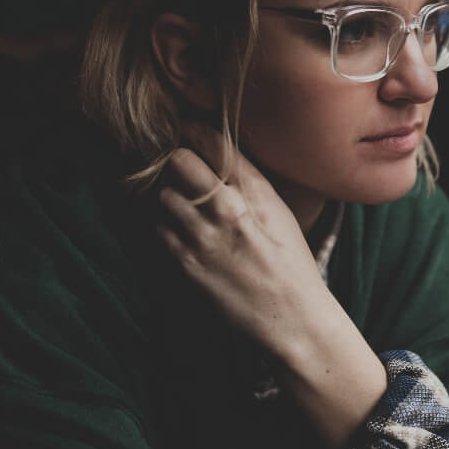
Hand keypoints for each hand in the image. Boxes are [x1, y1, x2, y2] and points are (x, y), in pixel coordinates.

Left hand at [155, 122, 388, 448]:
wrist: (291, 319)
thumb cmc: (290, 260)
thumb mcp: (279, 211)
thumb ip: (248, 177)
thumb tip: (217, 143)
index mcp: (253, 193)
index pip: (211, 142)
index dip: (196, 131)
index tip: (191, 129)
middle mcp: (224, 212)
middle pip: (179, 162)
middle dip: (179, 160)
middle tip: (185, 166)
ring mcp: (200, 240)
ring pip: (163, 194)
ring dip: (170, 192)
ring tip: (185, 201)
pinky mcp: (185, 266)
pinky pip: (157, 229)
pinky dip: (164, 223)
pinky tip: (182, 229)